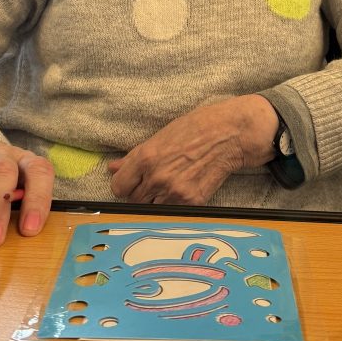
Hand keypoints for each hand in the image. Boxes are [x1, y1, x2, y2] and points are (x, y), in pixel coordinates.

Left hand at [108, 95, 277, 205]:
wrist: (228, 135)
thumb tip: (112, 168)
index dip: (123, 185)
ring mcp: (175, 192)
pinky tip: (183, 188)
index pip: (118, 187)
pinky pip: (173, 211)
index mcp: (146, 158)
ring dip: (156, 200)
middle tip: (152, 182)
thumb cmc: (194, 129)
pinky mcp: (192, 203)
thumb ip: (133, 157)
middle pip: (134, 201)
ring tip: (169, 184)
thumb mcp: (160, 137)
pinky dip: (174, 204)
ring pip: (152, 209)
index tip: (130, 183)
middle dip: (140, 193)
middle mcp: (157, 178)